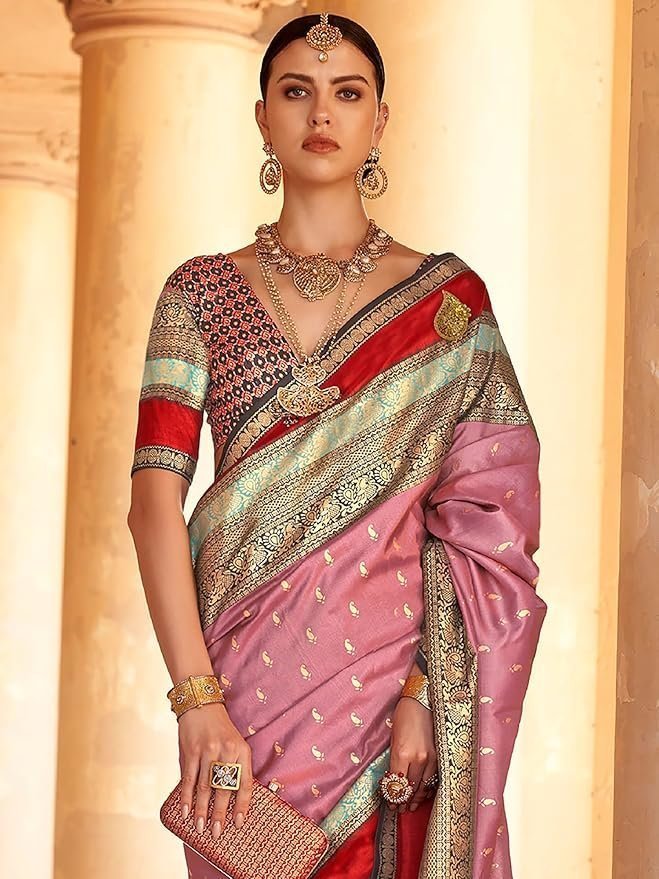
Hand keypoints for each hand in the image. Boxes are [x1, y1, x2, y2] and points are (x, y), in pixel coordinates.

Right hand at [178, 702, 252, 837]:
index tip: (238, 823)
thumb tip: (231, 801)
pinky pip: (189, 778)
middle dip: (220, 813)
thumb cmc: (220, 730)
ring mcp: (208, 750)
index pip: (245, 782)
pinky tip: (185, 812)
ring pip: (205, 786)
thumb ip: (234, 767)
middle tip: (217, 833)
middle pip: (224, 788)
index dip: (242, 805)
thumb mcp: (234, 743)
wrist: (202, 705)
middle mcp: (227, 750)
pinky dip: (186, 797)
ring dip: (201, 810)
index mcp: (242, 750)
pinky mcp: (192, 751)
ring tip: (200, 828)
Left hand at [387, 696, 437, 812]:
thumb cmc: (404, 715)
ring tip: (409, 806)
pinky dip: (427, 789)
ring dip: (416, 798)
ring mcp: (432, 758)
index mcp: (402, 753)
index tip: (389, 804)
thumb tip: (393, 779)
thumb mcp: (393, 738)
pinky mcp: (440, 756)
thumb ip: (394, 760)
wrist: (423, 700)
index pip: (396, 784)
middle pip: (410, 789)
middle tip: (397, 809)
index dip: (392, 797)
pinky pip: (434, 779)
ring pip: (423, 787)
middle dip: (403, 801)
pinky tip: (423, 794)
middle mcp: (418, 759)